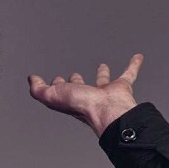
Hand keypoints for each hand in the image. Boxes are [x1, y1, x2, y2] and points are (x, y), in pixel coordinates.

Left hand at [28, 54, 142, 136]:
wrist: (108, 110)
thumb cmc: (82, 106)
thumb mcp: (52, 96)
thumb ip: (39, 89)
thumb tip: (31, 80)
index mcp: (72, 99)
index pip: (62, 91)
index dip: (57, 84)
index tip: (55, 79)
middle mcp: (88, 97)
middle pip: (81, 87)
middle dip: (77, 81)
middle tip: (74, 75)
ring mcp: (106, 93)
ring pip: (103, 81)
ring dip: (103, 74)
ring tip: (102, 66)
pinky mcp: (122, 88)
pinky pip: (129, 73)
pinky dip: (133, 65)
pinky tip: (137, 57)